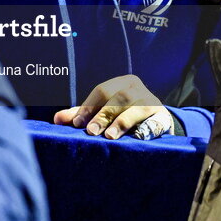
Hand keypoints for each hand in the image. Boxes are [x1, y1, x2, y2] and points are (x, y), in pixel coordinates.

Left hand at [53, 74, 172, 139]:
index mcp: (122, 82)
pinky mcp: (163, 116)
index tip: (76, 124)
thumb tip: (56, 119)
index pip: (102, 91)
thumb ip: (81, 114)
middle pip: (118, 98)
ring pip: (135, 108)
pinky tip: (137, 138)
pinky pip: (154, 122)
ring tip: (110, 137)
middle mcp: (137, 88)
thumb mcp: (102, 111)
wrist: (155, 122)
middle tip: (91, 132)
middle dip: (103, 115)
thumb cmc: (122, 114)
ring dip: (121, 122)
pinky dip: (145, 129)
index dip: (88, 106)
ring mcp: (152, 101)